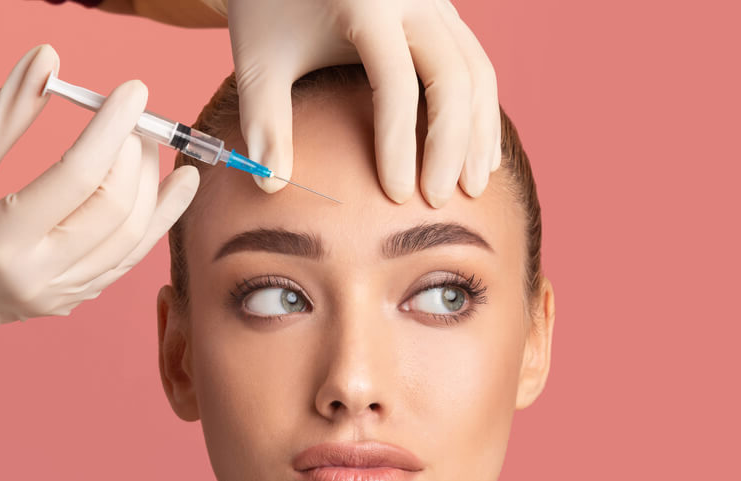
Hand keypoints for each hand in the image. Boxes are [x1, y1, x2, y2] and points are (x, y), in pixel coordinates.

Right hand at [0, 45, 198, 342]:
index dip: (111, 129)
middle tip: (137, 118)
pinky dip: (154, 220)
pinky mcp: (73, 301)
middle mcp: (38, 276)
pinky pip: (127, 259)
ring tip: (152, 145)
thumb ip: (6, 114)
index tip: (134, 91)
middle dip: (135, 156)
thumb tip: (50, 59)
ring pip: (132, 239)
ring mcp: (60, 295)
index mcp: (0, 240)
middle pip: (113, 209)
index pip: (77, 177)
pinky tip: (173, 186)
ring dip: (154, 187)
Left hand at [225, 0, 500, 206]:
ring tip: (471, 188)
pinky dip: (481, 113)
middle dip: (450, 147)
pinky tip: (477, 158)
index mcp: (365, 3)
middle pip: (453, 78)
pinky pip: (477, 64)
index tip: (397, 197)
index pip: (396, 85)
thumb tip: (272, 185)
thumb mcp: (259, 61)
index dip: (400, 147)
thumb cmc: (269, 11)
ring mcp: (436, 1)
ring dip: (479, 134)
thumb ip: (264, 122)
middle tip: (438, 200)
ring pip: (477, 72)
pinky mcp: (445, 12)